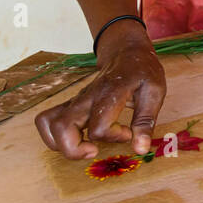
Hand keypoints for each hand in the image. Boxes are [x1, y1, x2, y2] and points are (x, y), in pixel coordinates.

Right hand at [34, 24, 165, 159]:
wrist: (127, 52)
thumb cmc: (142, 71)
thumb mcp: (155, 92)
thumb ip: (145, 122)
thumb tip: (140, 149)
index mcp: (109, 94)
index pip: (99, 127)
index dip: (114, 137)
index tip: (128, 132)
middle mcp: (87, 97)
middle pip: (62, 127)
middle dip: (74, 150)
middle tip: (95, 150)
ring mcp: (75, 100)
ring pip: (47, 123)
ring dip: (60, 144)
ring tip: (84, 147)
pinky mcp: (70, 104)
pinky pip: (47, 120)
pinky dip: (54, 137)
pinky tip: (77, 140)